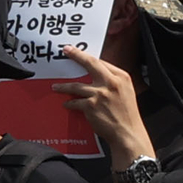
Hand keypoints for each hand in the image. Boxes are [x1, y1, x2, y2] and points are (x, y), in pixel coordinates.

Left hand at [53, 45, 151, 169]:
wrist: (127, 132)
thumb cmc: (126, 114)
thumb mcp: (125, 92)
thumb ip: (112, 82)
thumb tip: (97, 76)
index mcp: (122, 77)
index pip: (102, 62)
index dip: (88, 56)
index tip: (77, 51)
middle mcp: (112, 83)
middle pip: (90, 64)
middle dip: (76, 55)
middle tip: (66, 50)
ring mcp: (100, 94)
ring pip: (76, 85)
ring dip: (63, 87)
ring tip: (55, 87)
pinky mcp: (91, 105)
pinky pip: (74, 102)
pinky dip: (69, 103)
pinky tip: (66, 104)